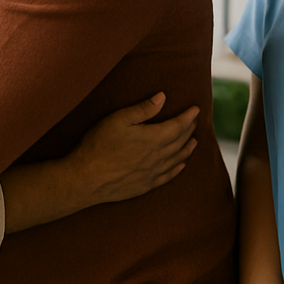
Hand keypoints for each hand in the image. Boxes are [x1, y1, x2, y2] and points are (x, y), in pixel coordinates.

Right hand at [64, 93, 196, 205]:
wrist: (86, 178)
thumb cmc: (99, 144)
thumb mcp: (119, 119)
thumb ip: (143, 109)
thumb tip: (163, 97)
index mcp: (153, 138)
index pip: (178, 125)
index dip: (188, 117)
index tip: (196, 109)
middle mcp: (158, 157)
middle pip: (180, 141)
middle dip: (189, 130)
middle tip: (194, 121)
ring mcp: (152, 173)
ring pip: (177, 159)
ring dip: (187, 149)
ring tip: (194, 141)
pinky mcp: (145, 185)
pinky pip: (168, 176)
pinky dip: (177, 169)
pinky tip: (181, 165)